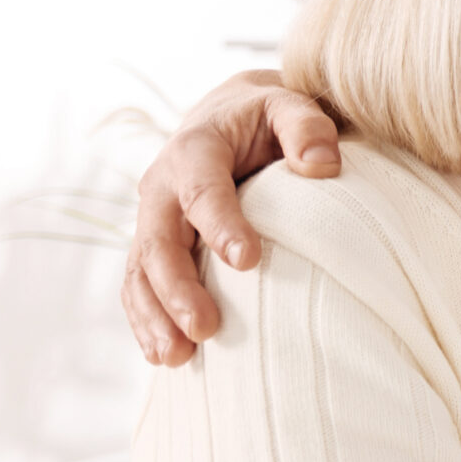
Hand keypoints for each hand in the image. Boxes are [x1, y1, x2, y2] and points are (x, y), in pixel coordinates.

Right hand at [123, 71, 340, 365]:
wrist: (230, 116)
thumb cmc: (268, 117)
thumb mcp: (290, 105)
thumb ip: (308, 127)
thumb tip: (321, 166)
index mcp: (195, 149)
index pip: (202, 190)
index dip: (220, 224)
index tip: (247, 262)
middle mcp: (162, 186)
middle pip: (159, 241)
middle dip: (177, 288)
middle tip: (205, 329)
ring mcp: (153, 219)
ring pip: (140, 271)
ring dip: (154, 315)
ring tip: (176, 357)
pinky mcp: (154, 244)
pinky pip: (139, 284)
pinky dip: (146, 320)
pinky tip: (165, 356)